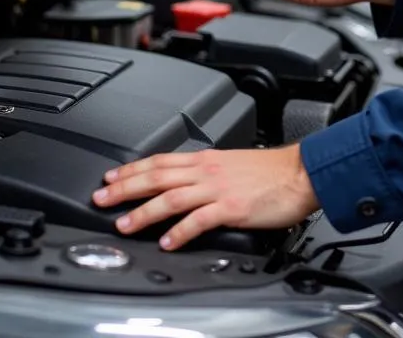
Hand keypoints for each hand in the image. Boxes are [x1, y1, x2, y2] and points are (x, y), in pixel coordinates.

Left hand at [92, 146, 319, 250]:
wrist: (301, 172)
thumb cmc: (272, 171)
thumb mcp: (232, 165)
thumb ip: (208, 175)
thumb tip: (186, 186)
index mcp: (207, 159)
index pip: (160, 161)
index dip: (132, 169)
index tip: (110, 177)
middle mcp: (207, 171)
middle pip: (157, 176)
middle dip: (126, 187)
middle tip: (101, 198)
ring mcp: (218, 188)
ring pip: (171, 197)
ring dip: (144, 212)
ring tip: (124, 224)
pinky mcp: (232, 207)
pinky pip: (199, 220)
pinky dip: (180, 231)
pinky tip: (167, 242)